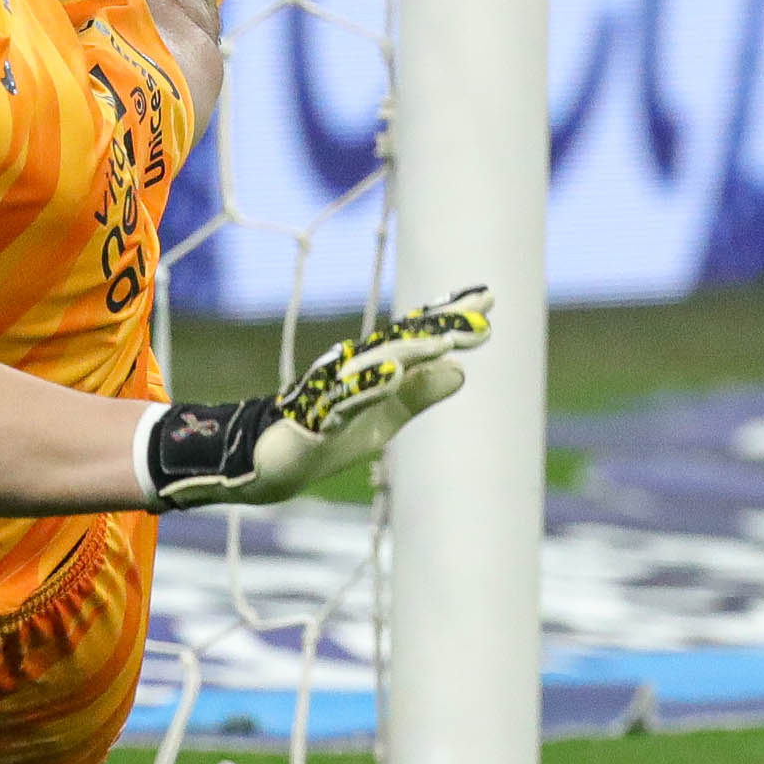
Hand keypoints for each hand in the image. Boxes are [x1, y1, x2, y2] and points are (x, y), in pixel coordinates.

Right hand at [141, 287, 488, 510]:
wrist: (274, 464)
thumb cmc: (330, 436)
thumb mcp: (386, 420)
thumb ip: (419, 396)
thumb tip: (461, 371)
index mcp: (373, 369)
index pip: (417, 336)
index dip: (450, 316)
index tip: (489, 298)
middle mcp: (354, 369)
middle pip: (402, 340)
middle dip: (440, 326)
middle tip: (481, 313)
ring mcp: (333, 391)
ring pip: (376, 364)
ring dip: (410, 352)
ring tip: (445, 342)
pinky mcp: (314, 417)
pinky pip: (344, 399)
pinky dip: (368, 386)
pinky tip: (392, 376)